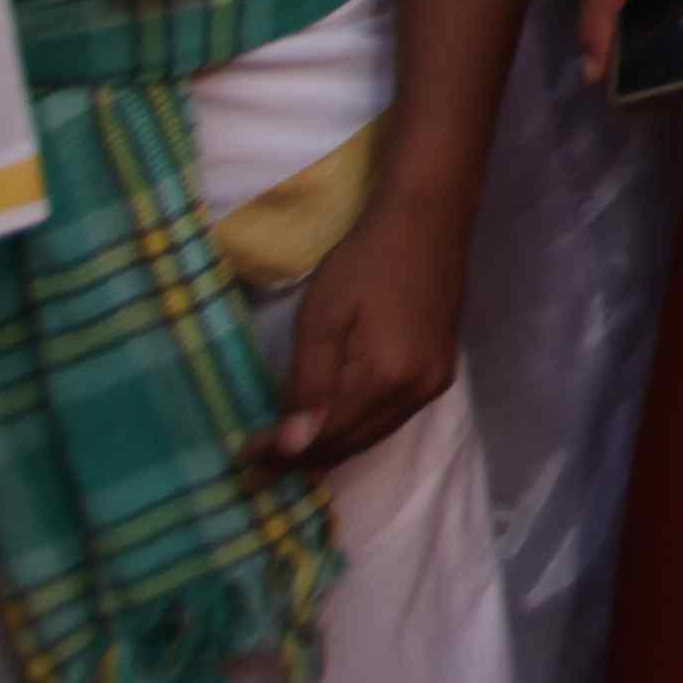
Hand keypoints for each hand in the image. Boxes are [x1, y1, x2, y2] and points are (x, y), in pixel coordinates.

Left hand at [258, 181, 467, 470]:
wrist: (426, 220)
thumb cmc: (366, 260)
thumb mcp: (323, 316)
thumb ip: (308, 384)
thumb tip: (292, 447)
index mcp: (387, 378)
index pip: (326, 436)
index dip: (282, 451)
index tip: (243, 455)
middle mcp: (417, 393)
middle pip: (352, 445)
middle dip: (302, 458)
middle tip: (256, 461)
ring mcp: (434, 384)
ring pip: (372, 436)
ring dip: (329, 447)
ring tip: (285, 450)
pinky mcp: (439, 373)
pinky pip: (390, 419)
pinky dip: (356, 429)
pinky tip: (331, 425)